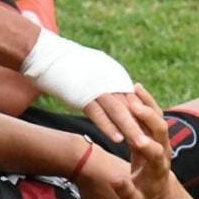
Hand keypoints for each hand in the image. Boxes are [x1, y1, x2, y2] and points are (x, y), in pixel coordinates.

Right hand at [21, 30, 148, 148]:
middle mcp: (110, 79)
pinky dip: (108, 126)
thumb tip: (105, 92)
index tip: (151, 133)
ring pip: (119, 111)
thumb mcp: (87, 70)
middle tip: (155, 142)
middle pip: (131, 107)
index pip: (132, 100)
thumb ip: (100, 80)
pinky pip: (98, 113)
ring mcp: (96, 87)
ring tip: (142, 145)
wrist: (44, 53)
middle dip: (143, 126)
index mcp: (113, 74)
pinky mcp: (82, 94)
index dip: (142, 117)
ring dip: (131, 129)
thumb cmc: (61, 63)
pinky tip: (117, 139)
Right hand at [109, 84, 173, 198]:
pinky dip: (146, 100)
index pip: (156, 153)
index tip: (136, 141)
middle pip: (161, 129)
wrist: (159, 188)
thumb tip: (115, 180)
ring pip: (158, 117)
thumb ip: (125, 190)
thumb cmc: (144, 195)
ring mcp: (162, 139)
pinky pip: (154, 113)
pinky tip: (135, 88)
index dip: (148, 146)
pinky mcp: (156, 132)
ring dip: (148, 102)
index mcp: (159, 166)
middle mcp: (164, 149)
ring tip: (134, 88)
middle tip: (132, 106)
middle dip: (148, 117)